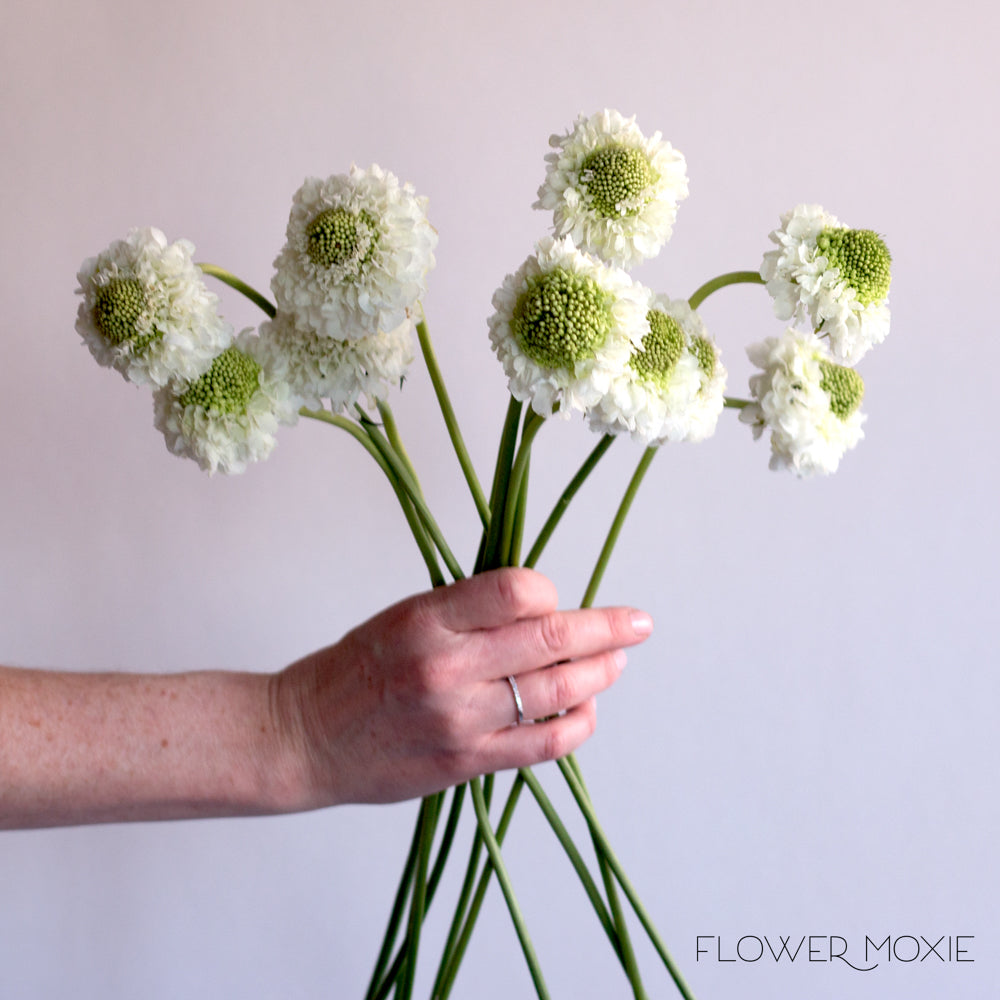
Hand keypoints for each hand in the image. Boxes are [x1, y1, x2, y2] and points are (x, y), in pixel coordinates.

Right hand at [271, 567, 653, 806]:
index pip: (516, 590)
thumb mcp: (403, 617)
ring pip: (557, 692)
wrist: (305, 737)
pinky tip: (586, 711)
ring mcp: (460, 719)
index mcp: (427, 619)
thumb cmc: (354, 670)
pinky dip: (577, 725)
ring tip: (615, 664)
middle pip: (551, 638)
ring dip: (599, 674)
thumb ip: (468, 610)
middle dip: (607, 628)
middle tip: (638, 623)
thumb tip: (540, 604)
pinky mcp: (467, 762)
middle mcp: (447, 666)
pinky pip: (544, 745)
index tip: (555, 596)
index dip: (549, 590)